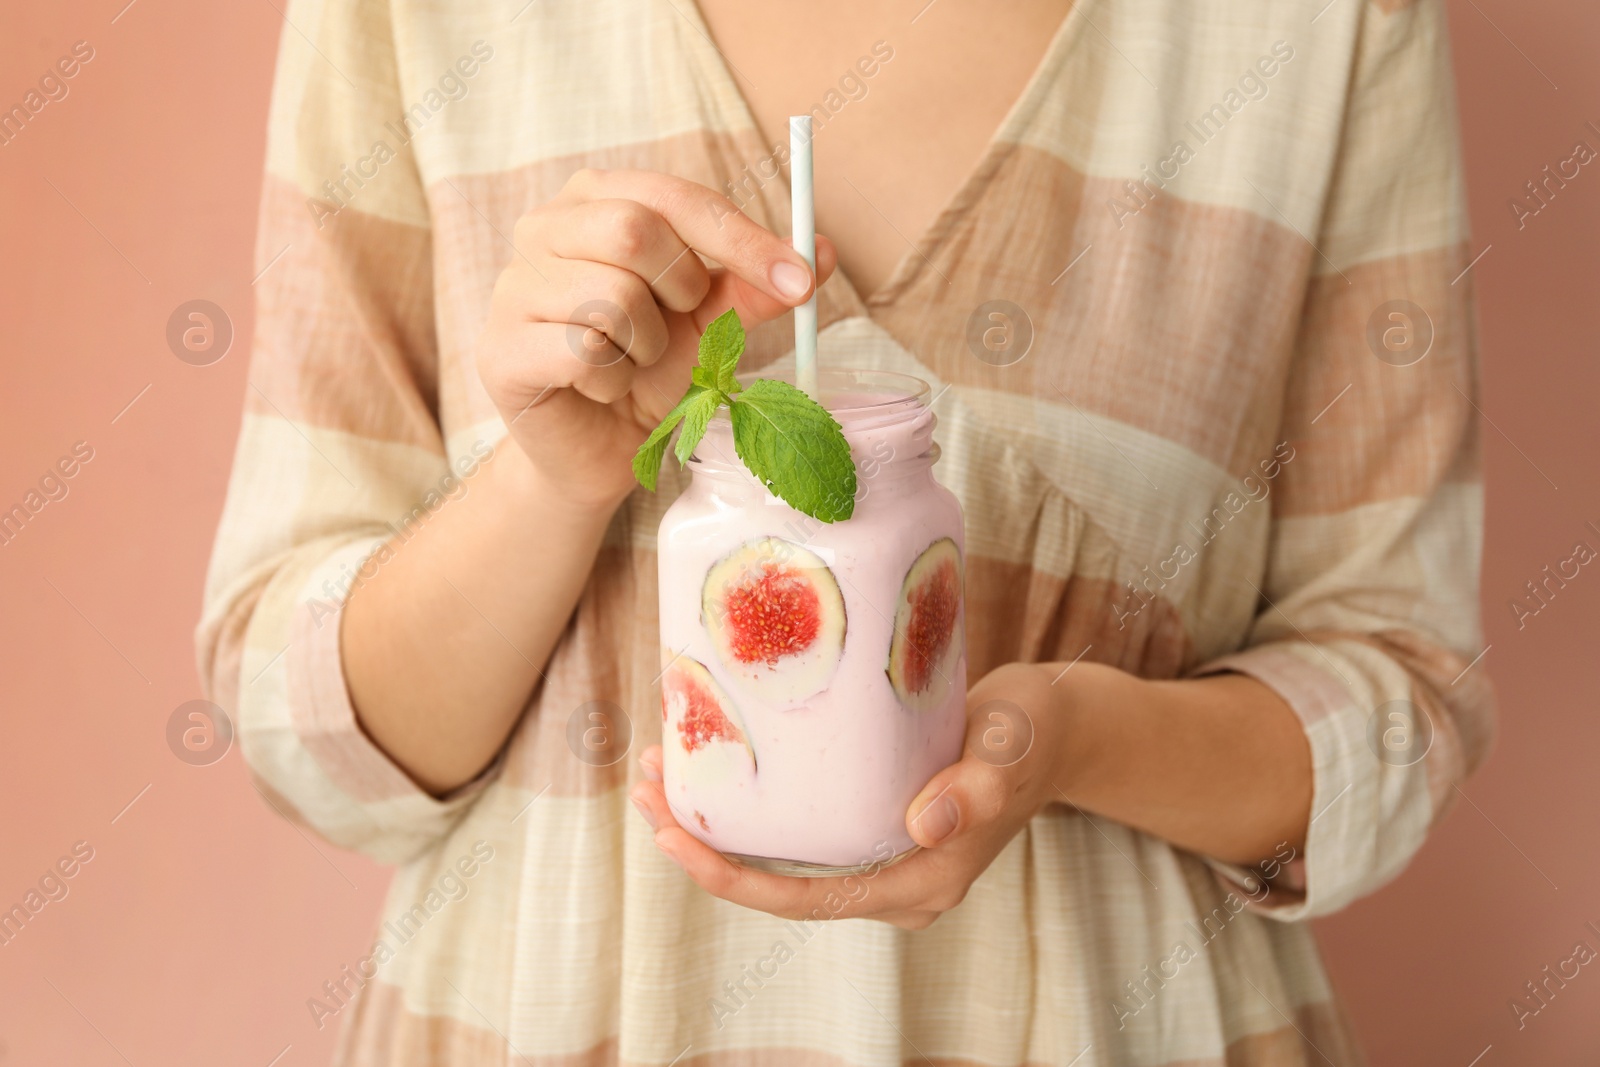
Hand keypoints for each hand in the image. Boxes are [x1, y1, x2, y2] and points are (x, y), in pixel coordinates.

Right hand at [475, 168, 836, 510]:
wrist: (601, 450)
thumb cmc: (649, 370)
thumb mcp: (713, 323)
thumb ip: (756, 286)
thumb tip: (822, 251)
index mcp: (597, 199)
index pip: (675, 196)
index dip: (742, 238)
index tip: (799, 278)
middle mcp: (544, 227)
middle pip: (631, 230)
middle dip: (678, 292)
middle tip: (677, 328)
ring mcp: (512, 286)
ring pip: (610, 298)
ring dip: (646, 348)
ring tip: (631, 365)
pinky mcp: (500, 347)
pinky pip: (582, 351)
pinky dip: (613, 380)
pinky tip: (599, 389)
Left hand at [629, 662, 1068, 929]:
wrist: (1056, 729)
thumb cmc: (1034, 733)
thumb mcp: (1011, 746)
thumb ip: (977, 785)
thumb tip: (926, 824)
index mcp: (922, 881)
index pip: (805, 901)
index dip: (730, 877)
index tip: (671, 835)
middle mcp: (893, 882)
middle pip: (779, 884)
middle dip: (703, 844)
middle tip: (644, 783)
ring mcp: (882, 856)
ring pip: (782, 858)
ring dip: (717, 821)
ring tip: (659, 767)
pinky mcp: (874, 824)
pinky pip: (799, 831)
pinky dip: (751, 805)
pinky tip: (714, 762)